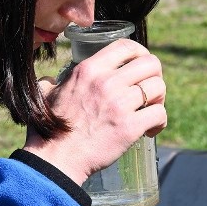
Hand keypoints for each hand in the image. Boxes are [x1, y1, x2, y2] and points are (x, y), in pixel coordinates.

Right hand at [23, 39, 166, 185]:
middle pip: (150, 63)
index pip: (126, 46)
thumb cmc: (49, 129)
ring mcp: (119, 104)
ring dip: (159, 98)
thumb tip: (51, 80)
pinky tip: (150, 129)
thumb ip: (51, 82)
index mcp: (89, 70)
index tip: (141, 65)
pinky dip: (160, 121)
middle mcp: (106, 82)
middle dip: (155, 75)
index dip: (140, 52)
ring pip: (158, 87)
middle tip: (149, 91)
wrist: (56, 159)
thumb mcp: (46, 94)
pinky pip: (159, 114)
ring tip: (150, 110)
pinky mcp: (129, 127)